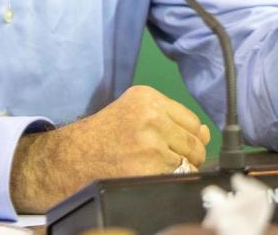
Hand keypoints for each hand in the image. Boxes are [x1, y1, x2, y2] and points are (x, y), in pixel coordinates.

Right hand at [9, 85, 211, 211]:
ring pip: (188, 161)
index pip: (192, 121)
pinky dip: (168, 179)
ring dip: (177, 168)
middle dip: (187, 155)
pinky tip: (148, 174)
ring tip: (151, 166)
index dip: (188, 137)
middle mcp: (152, 115)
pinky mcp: (148, 167)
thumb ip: (170, 119)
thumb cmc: (102, 136)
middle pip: (194, 141)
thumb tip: (205, 133)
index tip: (176, 144)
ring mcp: (151, 142)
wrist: (72, 157)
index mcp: (148, 97)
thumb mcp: (134, 114)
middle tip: (164, 159)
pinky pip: (177, 176)